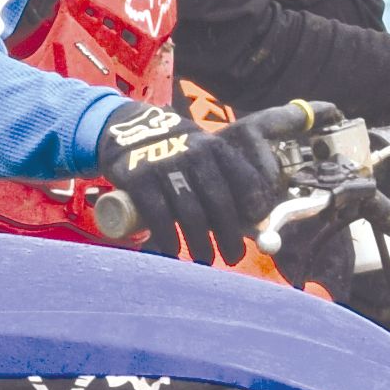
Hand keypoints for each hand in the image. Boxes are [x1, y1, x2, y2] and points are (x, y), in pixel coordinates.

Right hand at [98, 104, 281, 263]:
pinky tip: (174, 252)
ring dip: (201, 243)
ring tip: (206, 260)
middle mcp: (193, 154)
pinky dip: (168, 237)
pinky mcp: (138, 178)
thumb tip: (256, 218)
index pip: (242, 178)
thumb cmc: (179, 150)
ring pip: (190, 213)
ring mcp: (164, 166)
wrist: (131, 129)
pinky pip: (158, 214)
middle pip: (218, 202)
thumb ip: (226, 177)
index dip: (254, 204)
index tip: (258, 228)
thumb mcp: (205, 150)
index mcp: (215, 148)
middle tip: (234, 257)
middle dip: (229, 235)